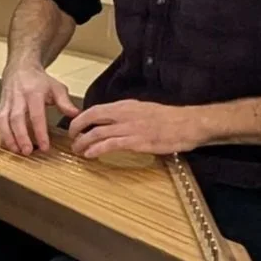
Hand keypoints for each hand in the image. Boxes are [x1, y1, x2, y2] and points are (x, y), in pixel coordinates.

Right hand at [0, 66, 78, 154]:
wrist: (21, 68)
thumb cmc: (39, 81)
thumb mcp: (56, 87)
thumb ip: (65, 102)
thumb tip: (76, 115)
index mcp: (33, 93)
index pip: (36, 115)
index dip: (40, 132)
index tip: (44, 146)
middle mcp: (17, 98)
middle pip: (16, 119)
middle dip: (21, 136)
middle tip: (27, 152)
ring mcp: (5, 103)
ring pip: (2, 120)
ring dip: (7, 136)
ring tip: (15, 150)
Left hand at [67, 100, 207, 159]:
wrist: (189, 123)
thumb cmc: (170, 119)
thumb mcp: (145, 110)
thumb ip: (128, 115)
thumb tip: (115, 121)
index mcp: (126, 106)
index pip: (96, 109)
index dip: (81, 118)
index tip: (75, 127)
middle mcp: (124, 114)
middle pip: (91, 117)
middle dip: (75, 128)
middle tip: (71, 138)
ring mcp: (130, 128)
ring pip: (97, 133)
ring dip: (83, 142)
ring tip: (77, 150)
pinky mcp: (136, 141)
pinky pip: (110, 145)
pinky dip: (96, 150)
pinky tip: (90, 155)